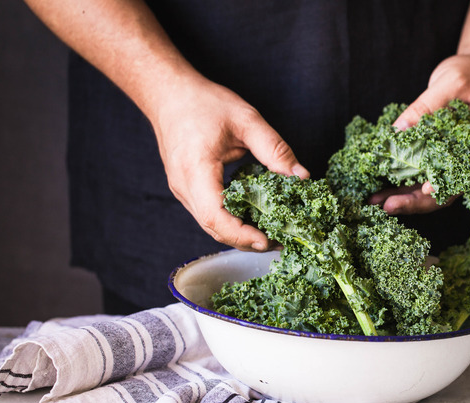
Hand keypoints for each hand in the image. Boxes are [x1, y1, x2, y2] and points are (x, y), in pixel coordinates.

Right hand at [152, 77, 308, 250]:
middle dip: (246, 240)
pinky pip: (208, 214)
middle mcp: (184, 187)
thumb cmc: (203, 102)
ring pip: (210, 225)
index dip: (241, 234)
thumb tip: (301, 176)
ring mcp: (182, 191)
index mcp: (196, 170)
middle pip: (214, 228)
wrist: (168, 94)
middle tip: (280, 241)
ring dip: (239, 234)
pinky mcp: (186, 190)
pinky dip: (231, 221)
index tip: (267, 240)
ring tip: (272, 233)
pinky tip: (253, 218)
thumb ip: (275, 149)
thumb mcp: (246, 120)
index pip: (215, 216)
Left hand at [376, 53, 469, 214]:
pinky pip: (419, 172)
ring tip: (376, 201)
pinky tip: (381, 187)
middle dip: (413, 201)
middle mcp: (465, 159)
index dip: (442, 187)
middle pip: (442, 191)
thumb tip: (398, 130)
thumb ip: (426, 107)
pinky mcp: (437, 153)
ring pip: (427, 186)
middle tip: (386, 206)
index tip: (423, 189)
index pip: (461, 175)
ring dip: (402, 195)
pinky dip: (400, 180)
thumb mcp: (451, 84)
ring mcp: (450, 158)